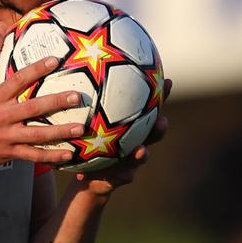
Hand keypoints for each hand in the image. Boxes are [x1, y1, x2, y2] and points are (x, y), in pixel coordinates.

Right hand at [0, 24, 84, 172]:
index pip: (18, 80)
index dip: (36, 69)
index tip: (55, 60)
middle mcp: (2, 116)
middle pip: (33, 108)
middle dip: (56, 102)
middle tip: (76, 96)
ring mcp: (6, 137)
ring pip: (37, 135)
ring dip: (60, 132)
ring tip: (80, 128)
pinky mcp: (9, 153)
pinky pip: (33, 155)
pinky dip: (50, 156)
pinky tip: (68, 154)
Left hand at [73, 77, 172, 196]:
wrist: (89, 175)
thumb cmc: (88, 142)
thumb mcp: (85, 120)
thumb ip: (84, 99)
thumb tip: (73, 64)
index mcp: (131, 126)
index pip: (149, 108)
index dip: (161, 97)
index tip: (168, 82)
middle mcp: (136, 141)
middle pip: (154, 133)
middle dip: (160, 127)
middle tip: (162, 120)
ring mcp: (132, 161)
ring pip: (143, 157)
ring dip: (143, 155)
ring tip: (141, 152)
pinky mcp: (122, 178)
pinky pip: (122, 177)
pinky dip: (116, 175)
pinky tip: (107, 174)